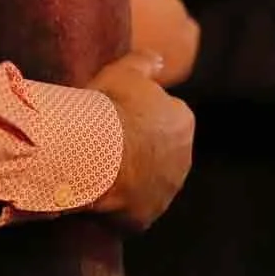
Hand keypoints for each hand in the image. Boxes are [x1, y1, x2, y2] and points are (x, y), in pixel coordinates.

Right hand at [87, 50, 195, 230]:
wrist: (91, 154)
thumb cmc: (107, 109)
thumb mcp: (123, 72)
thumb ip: (145, 63)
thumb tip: (158, 59)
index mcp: (182, 122)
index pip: (164, 118)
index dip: (138, 117)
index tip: (115, 117)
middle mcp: (183, 158)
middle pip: (159, 152)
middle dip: (139, 150)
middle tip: (105, 145)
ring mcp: (166, 191)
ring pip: (148, 182)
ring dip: (131, 178)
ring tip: (98, 171)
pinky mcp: (147, 216)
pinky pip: (133, 209)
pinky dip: (120, 205)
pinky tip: (98, 195)